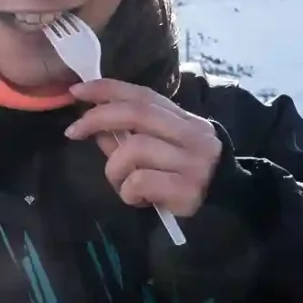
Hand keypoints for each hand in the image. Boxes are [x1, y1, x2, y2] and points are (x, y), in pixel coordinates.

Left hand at [64, 78, 223, 215]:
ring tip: (122, 185)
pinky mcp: (188, 190)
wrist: (228, 214)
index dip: (108, 89)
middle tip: (73, 132)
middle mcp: (194, 136)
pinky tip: (139, 200)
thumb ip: (130, 138)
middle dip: (97, 118)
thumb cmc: (187, 181)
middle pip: (137, 113)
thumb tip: (95, 127)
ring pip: (133, 149)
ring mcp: (193, 162)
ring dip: (114, 169)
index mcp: (187, 121)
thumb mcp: (162, 153)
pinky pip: (139, 181)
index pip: (144, 95)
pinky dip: (128, 192)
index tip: (77, 90)